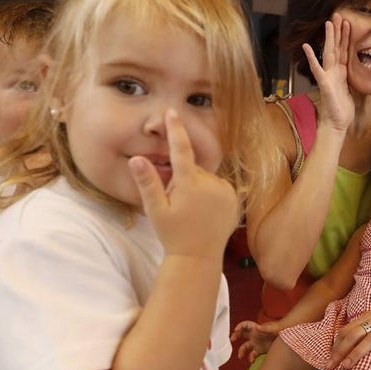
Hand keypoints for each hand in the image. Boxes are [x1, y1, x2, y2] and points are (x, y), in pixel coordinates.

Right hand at [130, 109, 238, 257]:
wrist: (199, 257)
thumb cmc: (173, 234)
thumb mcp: (155, 210)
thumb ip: (147, 182)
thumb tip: (136, 158)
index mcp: (189, 184)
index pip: (181, 149)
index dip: (176, 129)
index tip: (173, 112)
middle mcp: (211, 183)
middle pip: (192, 169)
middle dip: (182, 180)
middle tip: (177, 204)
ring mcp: (225, 190)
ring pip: (205, 178)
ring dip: (197, 187)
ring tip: (192, 210)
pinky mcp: (234, 198)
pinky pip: (218, 186)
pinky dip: (210, 193)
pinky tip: (205, 211)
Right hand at [231, 320, 282, 362]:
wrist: (290, 339)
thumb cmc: (283, 330)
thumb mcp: (276, 328)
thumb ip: (267, 328)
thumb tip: (257, 327)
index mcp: (257, 328)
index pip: (246, 325)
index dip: (239, 326)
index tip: (235, 330)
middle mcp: (255, 335)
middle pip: (242, 335)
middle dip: (236, 336)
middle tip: (232, 340)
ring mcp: (257, 343)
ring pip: (246, 347)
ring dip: (242, 351)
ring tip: (240, 356)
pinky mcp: (260, 350)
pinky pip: (253, 355)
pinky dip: (251, 358)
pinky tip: (252, 361)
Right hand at [301, 15, 352, 131]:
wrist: (337, 123)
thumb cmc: (343, 108)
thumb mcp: (351, 89)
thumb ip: (350, 78)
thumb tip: (355, 71)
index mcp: (341, 72)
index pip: (344, 50)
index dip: (345, 37)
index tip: (347, 23)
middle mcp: (334, 71)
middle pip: (336, 47)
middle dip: (338, 32)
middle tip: (338, 14)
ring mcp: (328, 76)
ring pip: (329, 53)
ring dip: (329, 38)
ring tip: (328, 23)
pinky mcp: (325, 83)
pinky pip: (317, 69)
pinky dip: (312, 58)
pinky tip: (307, 46)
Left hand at [328, 295, 370, 369]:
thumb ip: (363, 324)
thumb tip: (347, 338)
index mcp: (368, 317)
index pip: (347, 330)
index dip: (336, 343)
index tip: (329, 356)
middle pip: (353, 334)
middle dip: (339, 350)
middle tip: (329, 365)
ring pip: (369, 340)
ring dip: (356, 354)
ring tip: (346, 367)